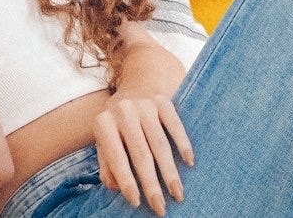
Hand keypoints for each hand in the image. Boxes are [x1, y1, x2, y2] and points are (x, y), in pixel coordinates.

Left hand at [94, 91, 193, 214]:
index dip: (126, 181)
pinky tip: (189, 162)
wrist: (134, 86)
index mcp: (104, 122)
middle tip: (160, 207)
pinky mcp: (162, 100)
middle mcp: (123, 110)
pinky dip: (183, 144)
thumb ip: (107, 164)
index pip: (116, 157)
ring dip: (170, 172)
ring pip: (159, 143)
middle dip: (152, 184)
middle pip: (141, 154)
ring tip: (177, 194)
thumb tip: (115, 187)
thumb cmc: (118, 124)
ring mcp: (144, 104)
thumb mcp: (105, 141)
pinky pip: (175, 125)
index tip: (137, 202)